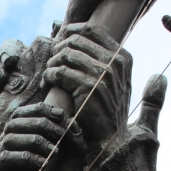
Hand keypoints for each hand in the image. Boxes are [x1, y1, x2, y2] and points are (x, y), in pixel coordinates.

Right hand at [0, 101, 84, 170]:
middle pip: (14, 123)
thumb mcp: (64, 164)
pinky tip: (42, 165)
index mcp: (14, 142)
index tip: (61, 115)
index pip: (20, 114)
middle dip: (40, 124)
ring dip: (34, 141)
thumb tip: (71, 123)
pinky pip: (4, 158)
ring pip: (8, 138)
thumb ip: (68, 143)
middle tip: (60, 135)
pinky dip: (25, 157)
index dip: (39, 110)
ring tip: (54, 152)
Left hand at [42, 25, 132, 155]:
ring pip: (64, 54)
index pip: (91, 29)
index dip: (70, 31)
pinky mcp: (88, 87)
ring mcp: (103, 74)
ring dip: (51, 64)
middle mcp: (116, 62)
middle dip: (58, 50)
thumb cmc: (106, 111)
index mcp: (123, 56)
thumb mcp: (113, 82)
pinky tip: (47, 84)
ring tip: (49, 77)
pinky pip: (58, 72)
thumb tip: (77, 36)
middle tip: (52, 64)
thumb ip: (102, 59)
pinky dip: (48, 77)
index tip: (59, 42)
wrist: (110, 141)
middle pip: (75, 40)